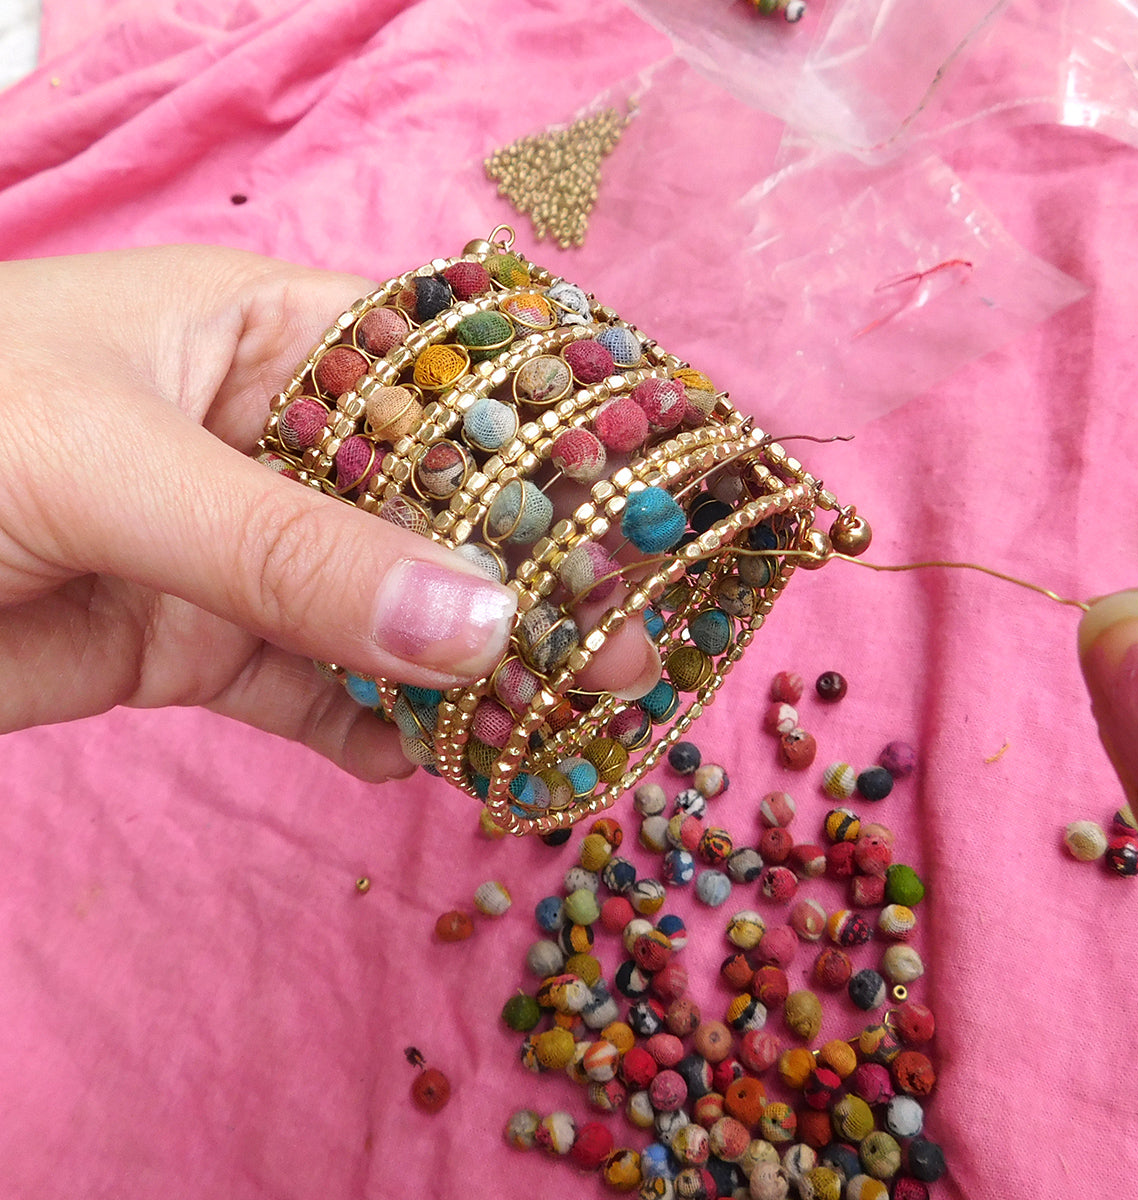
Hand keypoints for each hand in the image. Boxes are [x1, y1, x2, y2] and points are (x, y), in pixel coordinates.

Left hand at [0, 246, 658, 779]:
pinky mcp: (194, 649)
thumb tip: (478, 622)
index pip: (444, 377)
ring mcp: (236, 551)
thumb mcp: (113, 465)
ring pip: (381, 610)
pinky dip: (368, 728)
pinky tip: (418, 760)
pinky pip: (310, 690)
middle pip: (430, 507)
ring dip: (458, 668)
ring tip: (548, 719)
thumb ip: (291, 549)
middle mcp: (267, 439)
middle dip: (523, 575)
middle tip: (627, 646)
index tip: (644, 503)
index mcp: (264, 337)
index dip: (547, 434)